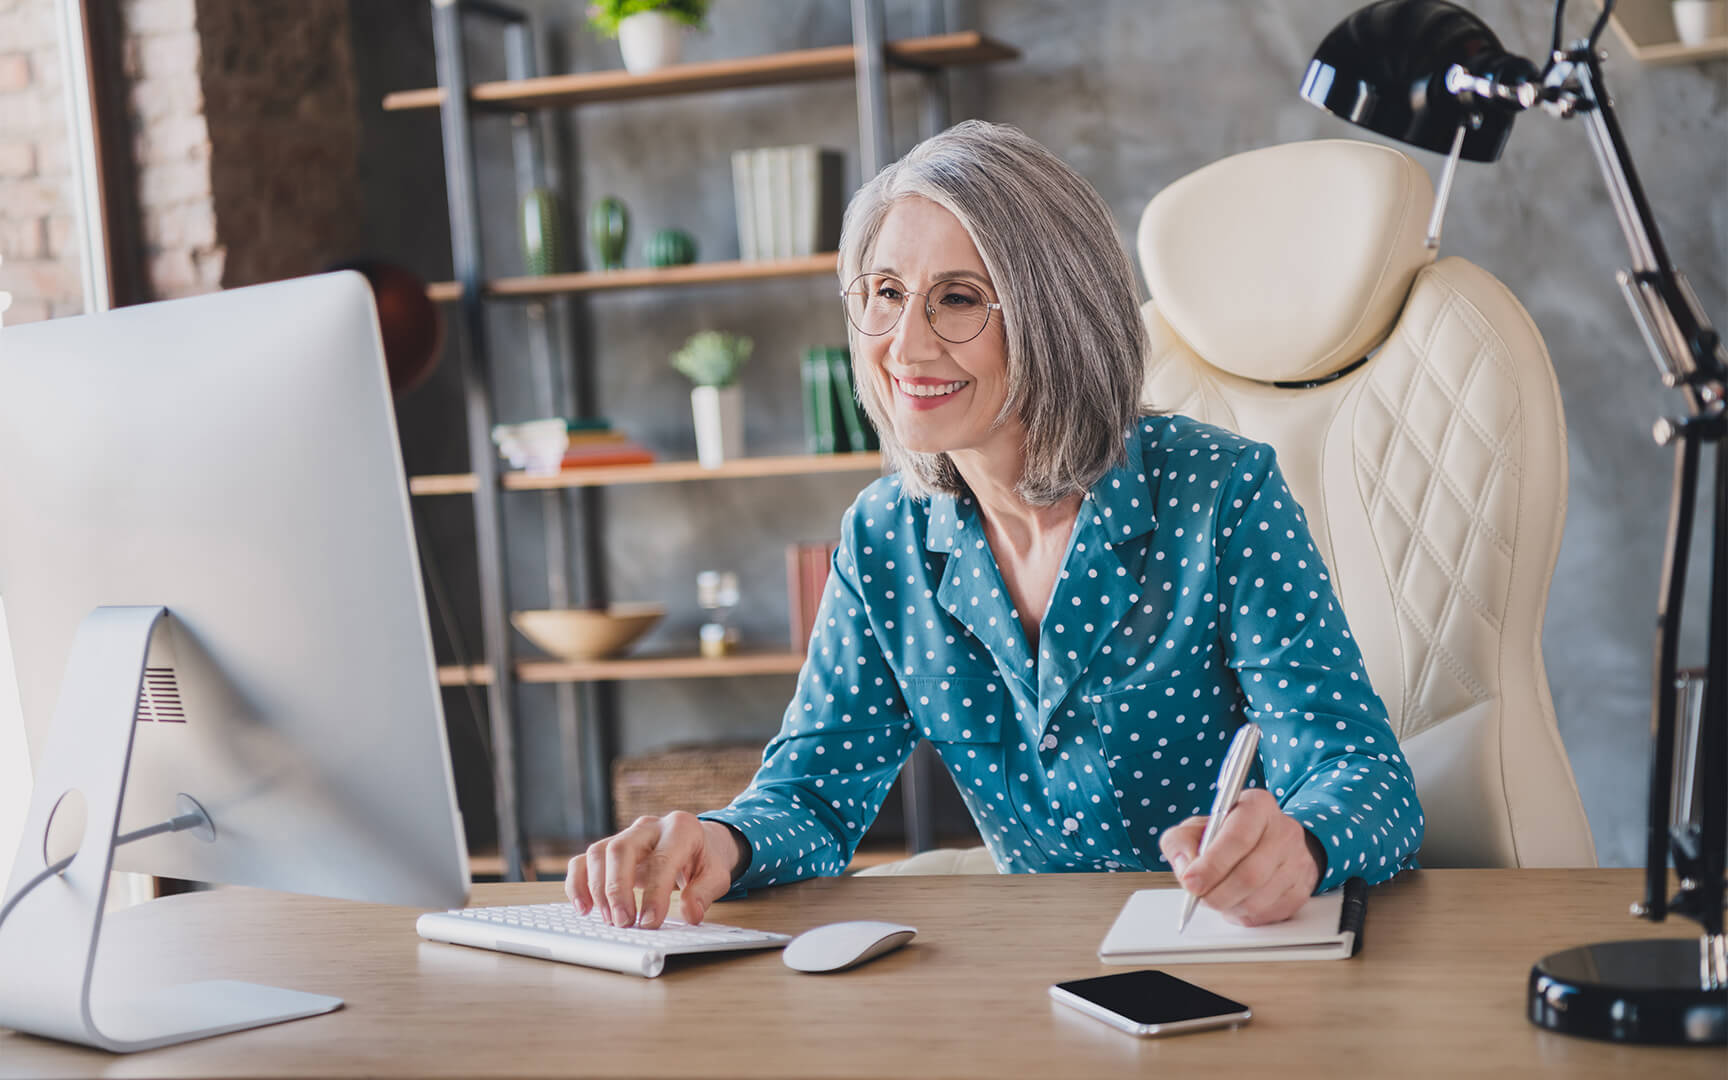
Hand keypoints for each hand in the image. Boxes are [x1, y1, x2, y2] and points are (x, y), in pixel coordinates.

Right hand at [563, 812, 748, 928]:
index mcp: (680, 828)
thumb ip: (705, 893)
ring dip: (598, 890)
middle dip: (617, 890)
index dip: (654, 894)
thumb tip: (690, 914)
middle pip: (620, 849)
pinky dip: (578, 884)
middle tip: (623, 923)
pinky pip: (584, 860)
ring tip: (610, 920)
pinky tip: (584, 908)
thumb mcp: (717, 874)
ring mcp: (626, 835)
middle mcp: (649, 827)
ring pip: (598, 853)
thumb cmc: (703, 859)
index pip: (662, 859)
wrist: (697, 842)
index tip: (650, 923)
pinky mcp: (609, 848)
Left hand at [1157, 788, 1325, 926]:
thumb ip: (1179, 842)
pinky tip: (1236, 902)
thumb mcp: (1195, 828)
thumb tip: (1186, 867)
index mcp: (1257, 805)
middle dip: (1217, 894)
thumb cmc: (1225, 836)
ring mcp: (1298, 861)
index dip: (1211, 865)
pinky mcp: (1302, 889)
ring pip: (1259, 899)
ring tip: (1218, 897)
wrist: (1265, 844)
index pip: (1237, 838)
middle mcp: (1284, 830)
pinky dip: (1245, 915)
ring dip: (1230, 906)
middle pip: (1250, 874)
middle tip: (1199, 897)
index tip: (1190, 882)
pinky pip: (1269, 914)